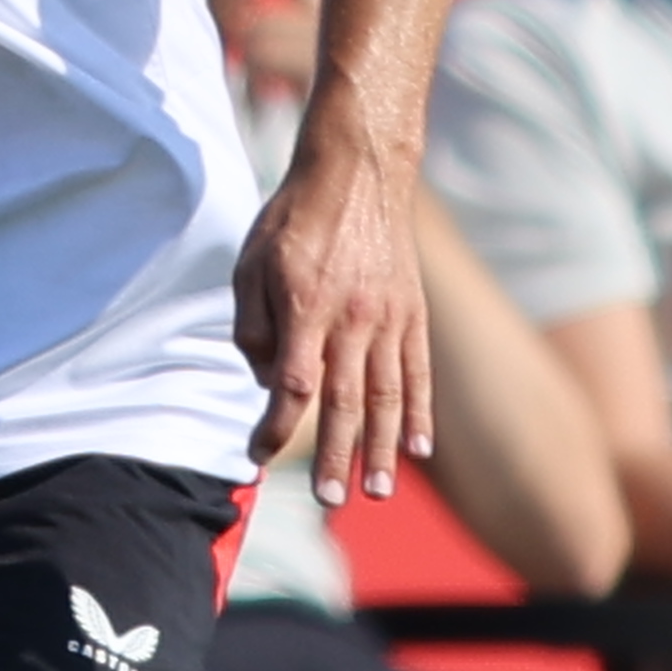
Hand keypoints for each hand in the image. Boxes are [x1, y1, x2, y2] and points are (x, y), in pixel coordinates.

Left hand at [236, 117, 431, 508]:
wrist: (359, 170)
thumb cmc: (294, 218)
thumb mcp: (250, 263)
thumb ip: (252, 326)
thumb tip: (268, 381)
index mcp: (306, 307)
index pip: (291, 385)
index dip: (274, 428)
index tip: (255, 456)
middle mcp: (352, 319)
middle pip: (344, 402)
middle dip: (335, 457)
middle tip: (330, 500)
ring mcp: (389, 318)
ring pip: (387, 395)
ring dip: (383, 448)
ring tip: (376, 492)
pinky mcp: (413, 313)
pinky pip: (417, 371)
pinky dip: (420, 412)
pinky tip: (420, 448)